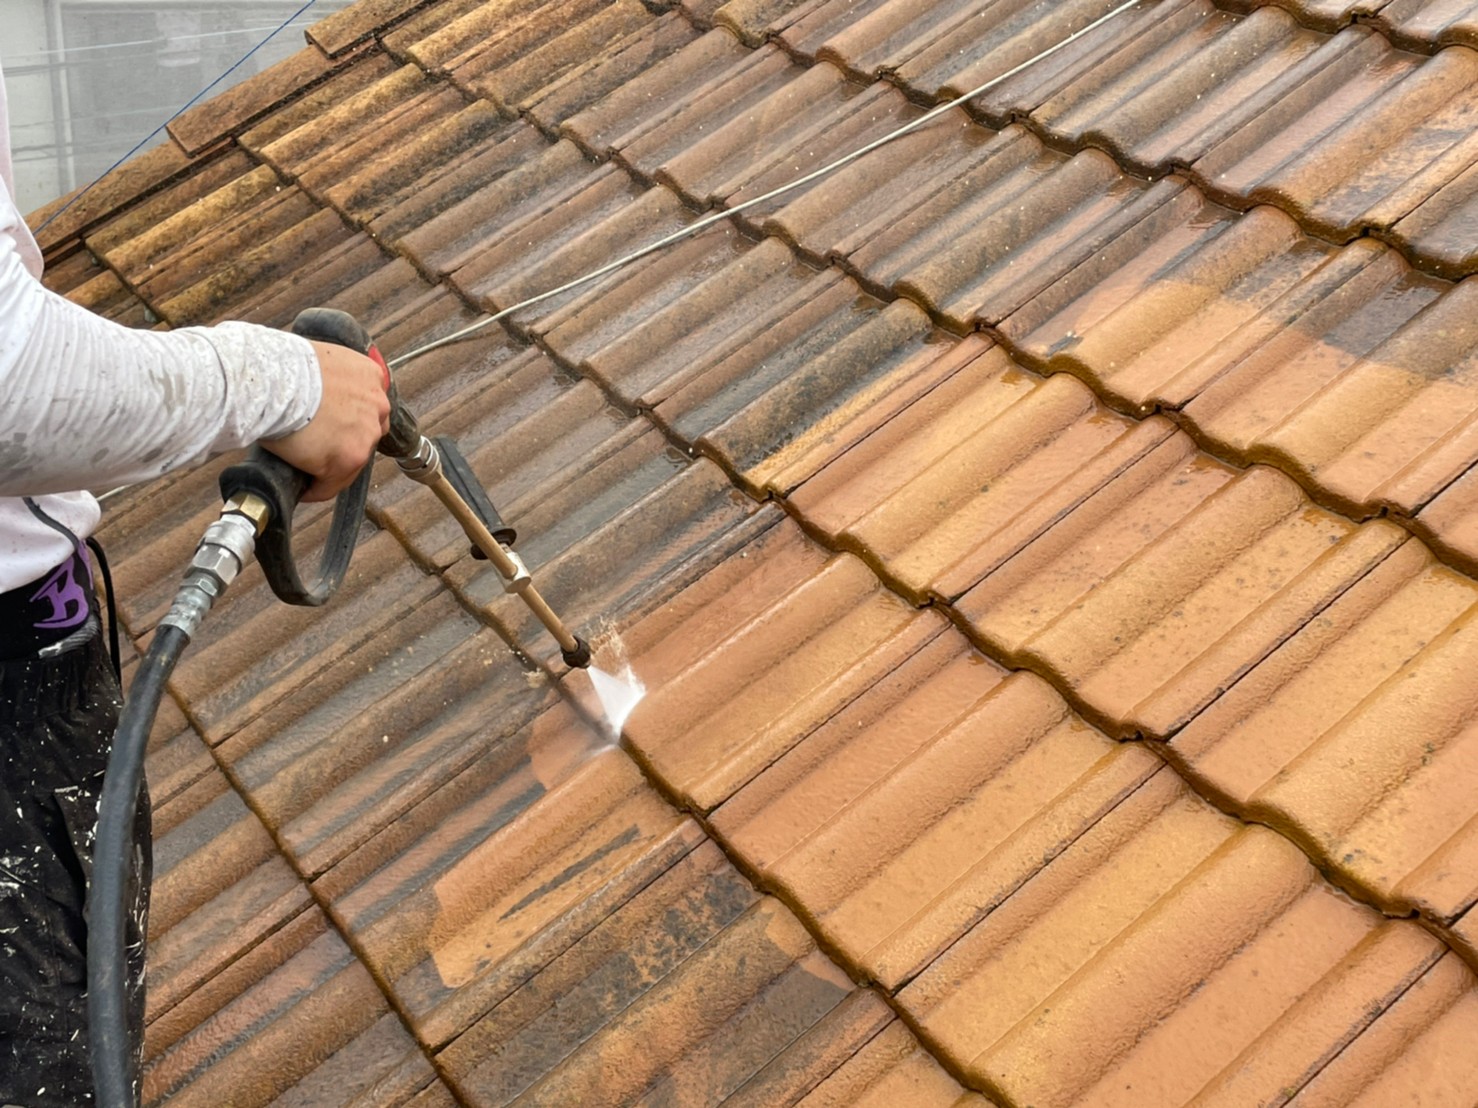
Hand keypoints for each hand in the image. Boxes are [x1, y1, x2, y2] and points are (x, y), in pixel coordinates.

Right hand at [262, 340, 390, 501]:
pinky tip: (302, 488)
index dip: (348, 421)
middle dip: (343, 443)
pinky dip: (317, 488)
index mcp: (370, 376)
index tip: (333, 428)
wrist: (273, 380)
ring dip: (331, 468)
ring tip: (307, 471)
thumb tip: (318, 398)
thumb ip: (330, 380)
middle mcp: (377, 406)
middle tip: (318, 449)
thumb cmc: (282, 367)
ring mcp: (366, 434)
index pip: (367, 407)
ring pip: (351, 462)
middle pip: (365, 435)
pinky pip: (331, 484)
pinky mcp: (349, 459)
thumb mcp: (320, 361)